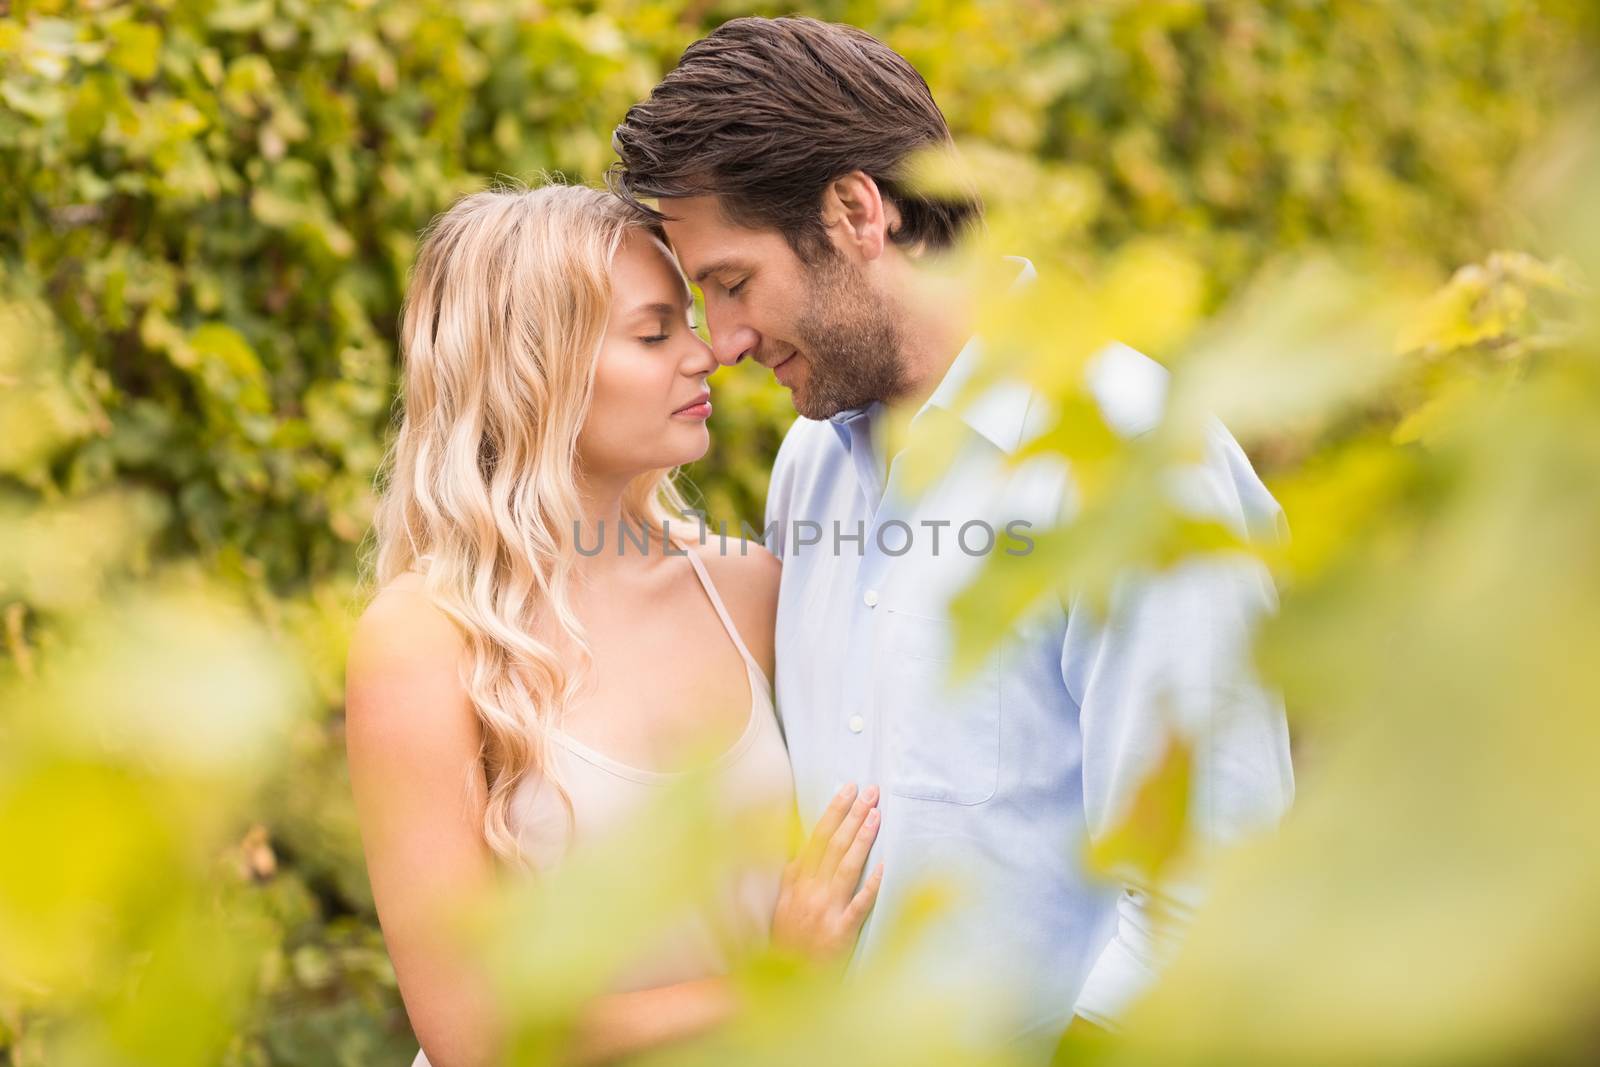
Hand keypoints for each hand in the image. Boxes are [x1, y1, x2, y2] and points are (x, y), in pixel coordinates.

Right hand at [770, 783, 884, 963]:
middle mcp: (809, 891)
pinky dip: (870, 886)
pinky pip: (858, 906)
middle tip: (871, 792)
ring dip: (862, 840)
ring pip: (846, 867)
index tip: (849, 790)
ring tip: (877, 816)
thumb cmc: (786, 943)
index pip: (817, 837)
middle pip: (834, 845)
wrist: (784, 985)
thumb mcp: (781, 905)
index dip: (835, 812)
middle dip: (853, 815)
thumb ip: (793, 878)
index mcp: (795, 881)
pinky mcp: (840, 933)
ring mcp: (825, 911)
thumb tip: (802, 851)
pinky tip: (883, 867)